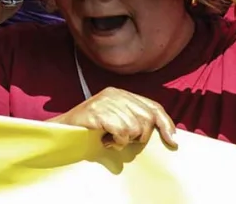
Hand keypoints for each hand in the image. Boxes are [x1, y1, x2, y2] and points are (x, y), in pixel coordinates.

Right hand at [53, 87, 177, 150]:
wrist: (62, 131)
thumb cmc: (92, 130)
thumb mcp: (118, 120)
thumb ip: (137, 120)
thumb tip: (170, 134)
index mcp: (121, 93)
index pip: (153, 106)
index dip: (166, 124)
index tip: (173, 141)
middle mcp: (114, 94)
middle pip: (147, 119)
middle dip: (140, 136)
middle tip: (123, 139)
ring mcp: (104, 101)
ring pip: (134, 128)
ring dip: (124, 140)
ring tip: (110, 138)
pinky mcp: (96, 112)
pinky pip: (121, 132)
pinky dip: (116, 142)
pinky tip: (105, 140)